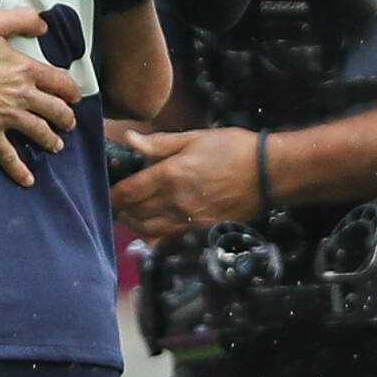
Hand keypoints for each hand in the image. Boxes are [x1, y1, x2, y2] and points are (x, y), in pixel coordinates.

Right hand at [0, 8, 80, 187]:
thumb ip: (21, 19)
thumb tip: (43, 23)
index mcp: (25, 69)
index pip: (60, 82)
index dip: (71, 91)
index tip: (75, 96)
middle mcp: (21, 95)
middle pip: (55, 111)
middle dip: (66, 118)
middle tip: (68, 123)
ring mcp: (5, 117)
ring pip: (38, 133)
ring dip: (51, 141)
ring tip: (56, 145)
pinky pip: (7, 155)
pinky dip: (18, 169)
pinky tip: (28, 180)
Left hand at [111, 126, 261, 237]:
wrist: (267, 174)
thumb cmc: (233, 149)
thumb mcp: (194, 138)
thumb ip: (159, 144)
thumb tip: (129, 140)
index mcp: (169, 176)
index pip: (127, 192)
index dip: (112, 193)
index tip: (109, 190)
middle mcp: (173, 202)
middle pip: (133, 213)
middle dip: (121, 207)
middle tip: (120, 199)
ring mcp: (186, 220)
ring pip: (146, 230)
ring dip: (135, 222)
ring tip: (133, 212)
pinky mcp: (198, 231)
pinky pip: (166, 239)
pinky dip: (153, 235)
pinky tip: (154, 226)